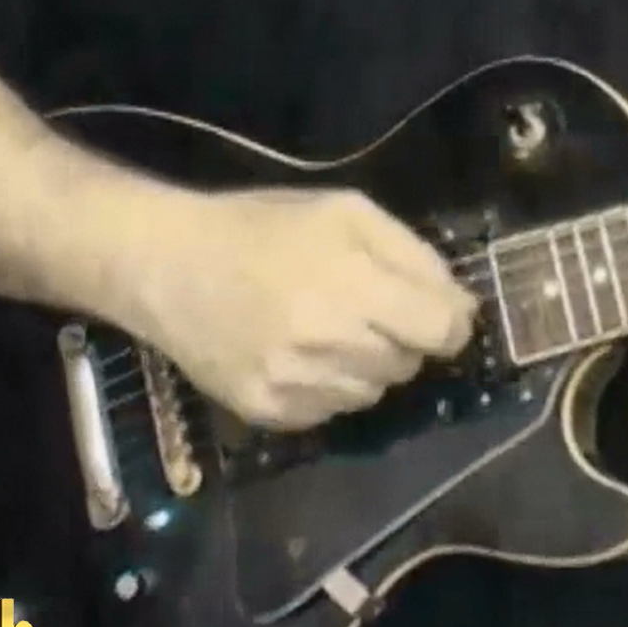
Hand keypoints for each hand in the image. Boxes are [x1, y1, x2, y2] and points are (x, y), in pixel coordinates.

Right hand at [122, 187, 479, 431]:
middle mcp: (327, 344)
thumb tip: (463, 306)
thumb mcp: (347, 213)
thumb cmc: (262, 229)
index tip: (436, 312)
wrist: (164, 265)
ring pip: (372, 393)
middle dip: (402, 339)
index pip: (442, 332)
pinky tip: (297, 355)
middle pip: (410, 364)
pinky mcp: (265, 412)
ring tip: (325, 330)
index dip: (450, 323)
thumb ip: (414, 257)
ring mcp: (294, 385)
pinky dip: (327, 390)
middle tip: (363, 308)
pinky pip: (329, 413)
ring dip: (366, 367)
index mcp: (353, 287)